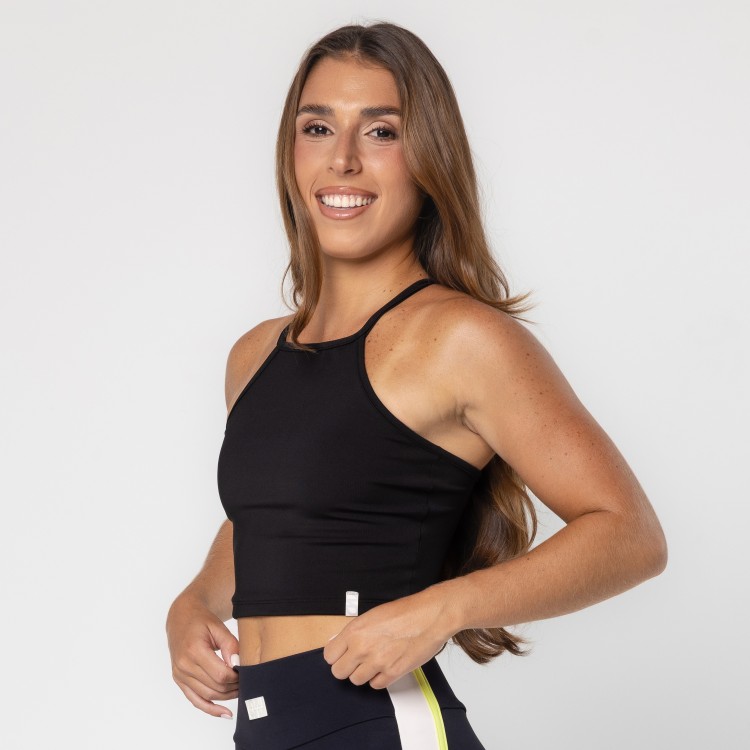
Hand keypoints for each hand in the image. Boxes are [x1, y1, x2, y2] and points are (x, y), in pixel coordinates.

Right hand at [166, 594, 239, 718]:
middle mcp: (184, 665)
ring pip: (207, 695)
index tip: (247, 672)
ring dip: (226, 697)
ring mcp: (180, 675)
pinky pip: (195, 700)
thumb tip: (238, 664)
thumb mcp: (218, 627)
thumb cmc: (201, 620)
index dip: (236, 677)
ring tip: (240, 690)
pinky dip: (210, 709)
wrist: (181, 617)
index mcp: (194, 651)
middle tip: (247, 680)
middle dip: (234, 687)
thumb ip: (230, 645)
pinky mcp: (179, 680)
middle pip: (215, 687)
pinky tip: (225, 713)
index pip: (220, 674)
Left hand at [322, 584, 456, 689]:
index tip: (341, 655)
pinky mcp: (392, 673)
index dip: (336, 655)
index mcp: (355, 630)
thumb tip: (341, 643)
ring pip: (356, 680)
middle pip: (339, 672)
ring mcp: (377, 662)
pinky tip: (385, 666)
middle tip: (356, 661)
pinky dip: (379, 678)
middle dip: (346, 667)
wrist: (430, 617)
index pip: (329, 655)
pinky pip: (375, 685)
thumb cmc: (405, 612)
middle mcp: (362, 648)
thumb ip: (355, 632)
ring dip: (363, 673)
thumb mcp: (373, 615)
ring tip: (373, 662)